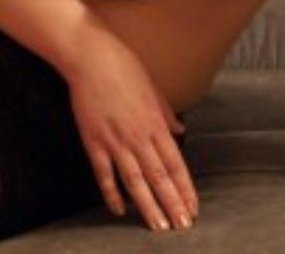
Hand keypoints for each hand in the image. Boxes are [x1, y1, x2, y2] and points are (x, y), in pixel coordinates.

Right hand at [66, 31, 198, 231]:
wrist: (91, 57)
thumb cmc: (123, 66)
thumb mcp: (152, 87)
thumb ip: (166, 114)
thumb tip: (180, 131)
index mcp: (155, 122)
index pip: (175, 163)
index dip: (185, 188)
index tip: (193, 207)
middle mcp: (138, 135)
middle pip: (159, 177)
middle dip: (172, 204)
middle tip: (182, 226)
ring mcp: (115, 140)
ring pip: (135, 181)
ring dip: (148, 206)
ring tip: (159, 227)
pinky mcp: (93, 141)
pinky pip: (104, 174)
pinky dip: (111, 194)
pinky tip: (119, 210)